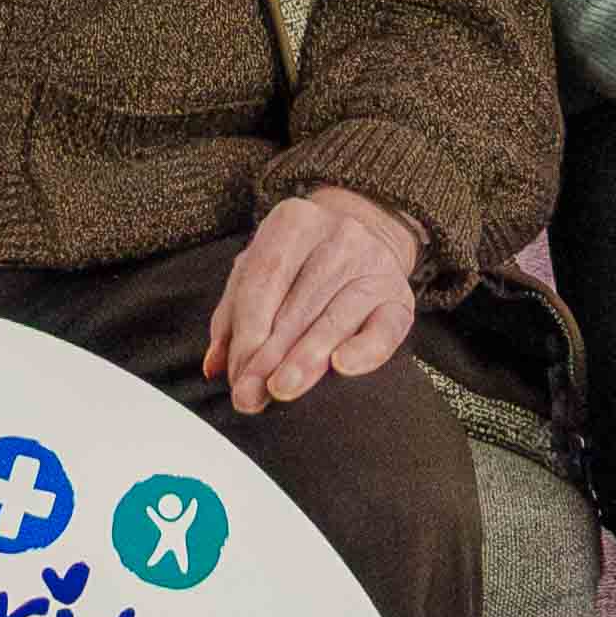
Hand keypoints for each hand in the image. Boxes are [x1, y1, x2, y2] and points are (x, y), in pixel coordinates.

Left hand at [206, 185, 422, 411]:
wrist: (366, 235)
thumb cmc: (299, 263)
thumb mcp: (260, 270)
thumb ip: (232, 316)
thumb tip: (214, 365)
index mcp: (294, 221)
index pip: (263, 280)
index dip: (246, 331)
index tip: (236, 374)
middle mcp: (338, 235)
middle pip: (297, 304)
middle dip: (270, 355)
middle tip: (250, 395)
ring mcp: (374, 263)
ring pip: (336, 317)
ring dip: (306, 358)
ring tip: (283, 389)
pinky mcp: (401, 296)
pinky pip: (384, 328)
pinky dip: (365, 350)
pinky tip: (342, 367)